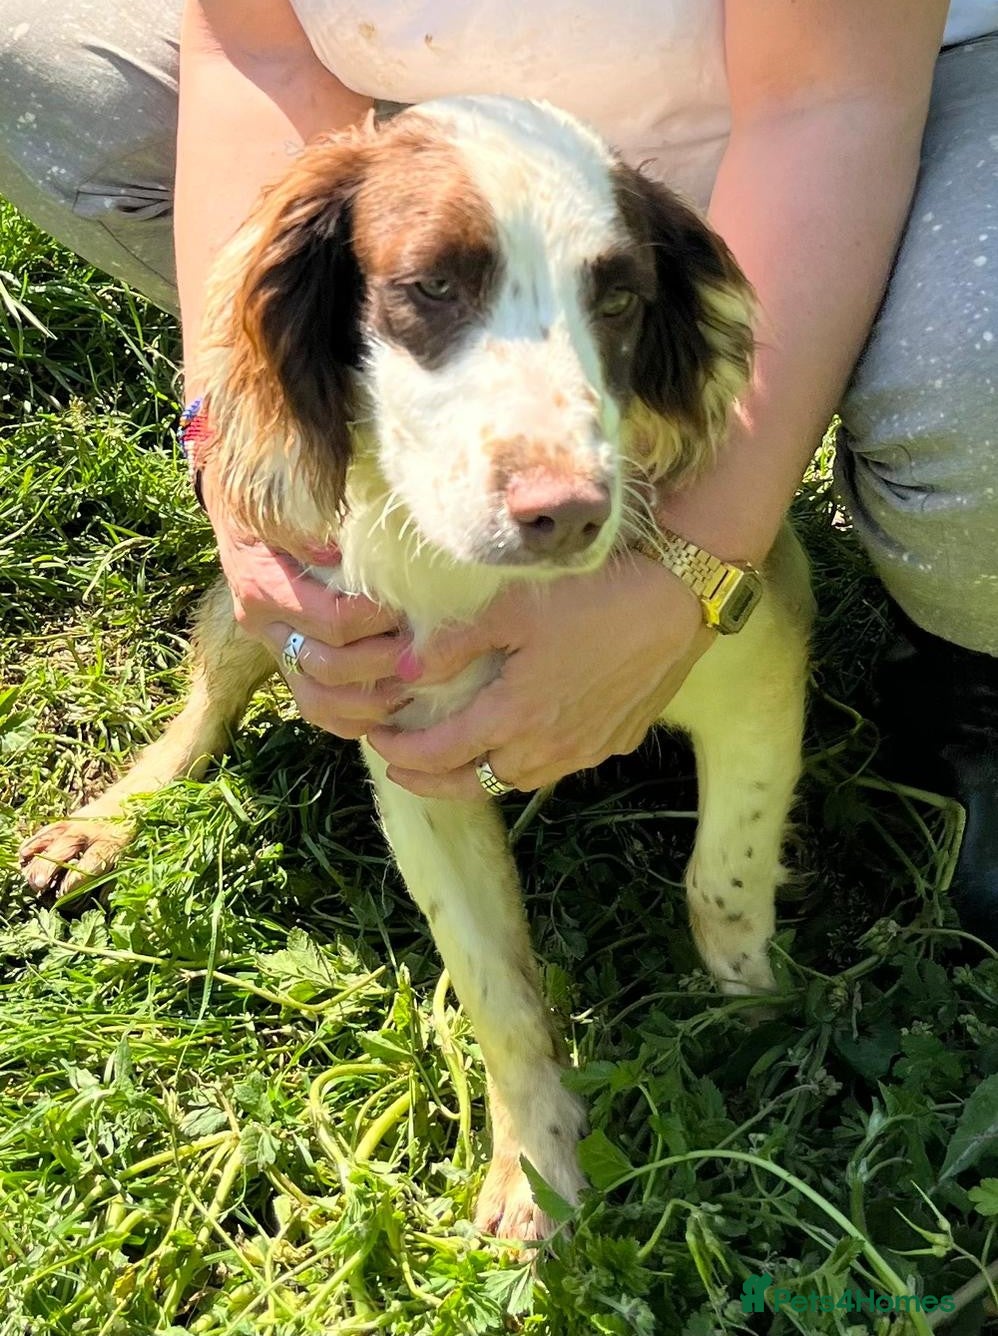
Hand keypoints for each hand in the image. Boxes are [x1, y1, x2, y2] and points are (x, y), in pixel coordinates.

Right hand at [211, 514, 406, 739]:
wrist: (240, 507)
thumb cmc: (271, 495)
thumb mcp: (282, 497)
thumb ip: (306, 525)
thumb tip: (338, 557)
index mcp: (262, 589)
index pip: (332, 622)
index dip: (379, 622)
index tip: (414, 608)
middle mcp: (264, 628)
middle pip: (328, 667)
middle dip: (384, 663)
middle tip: (426, 650)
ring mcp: (275, 650)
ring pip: (319, 701)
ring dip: (372, 701)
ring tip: (415, 684)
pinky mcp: (289, 665)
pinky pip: (317, 711)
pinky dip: (355, 718)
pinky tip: (392, 708)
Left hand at [366, 555, 714, 799]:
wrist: (678, 595)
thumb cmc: (592, 593)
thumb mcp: (509, 607)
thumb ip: (452, 645)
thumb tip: (406, 673)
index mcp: (515, 716)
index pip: (442, 754)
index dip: (404, 754)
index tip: (379, 742)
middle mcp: (550, 746)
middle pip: (478, 784)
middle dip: (433, 782)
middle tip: (404, 769)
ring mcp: (589, 748)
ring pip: (522, 779)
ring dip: (483, 775)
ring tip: (460, 758)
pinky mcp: (619, 739)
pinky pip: (562, 763)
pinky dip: (530, 760)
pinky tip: (527, 737)